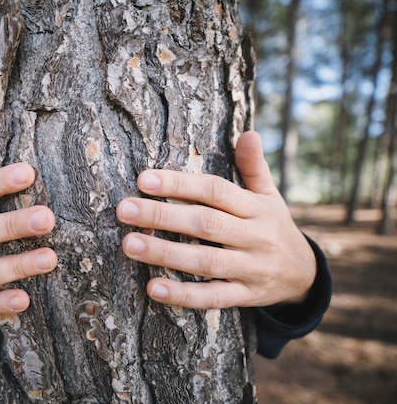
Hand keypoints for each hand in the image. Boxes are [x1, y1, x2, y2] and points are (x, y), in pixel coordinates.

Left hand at [116, 131, 315, 308]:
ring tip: (129, 244)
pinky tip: (153, 288)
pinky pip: (213, 297)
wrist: (305, 276)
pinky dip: (183, 295)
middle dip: (162, 216)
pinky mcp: (245, 296)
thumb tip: (249, 133)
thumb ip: (255, 168)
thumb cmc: (274, 228)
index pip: (215, 190)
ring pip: (205, 261)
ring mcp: (250, 268)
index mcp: (255, 208)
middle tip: (124, 209)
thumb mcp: (270, 197)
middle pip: (205, 223)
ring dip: (165, 254)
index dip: (180, 184)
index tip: (144, 179)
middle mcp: (254, 237)